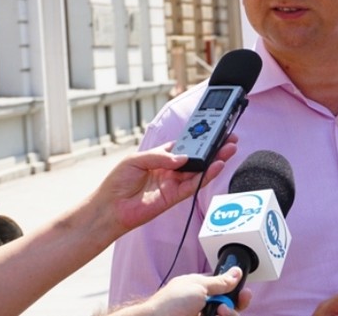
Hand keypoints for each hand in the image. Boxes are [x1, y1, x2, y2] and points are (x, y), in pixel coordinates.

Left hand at [93, 136, 237, 235]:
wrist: (109, 207)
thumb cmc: (117, 182)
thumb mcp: (136, 159)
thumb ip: (160, 156)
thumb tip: (183, 158)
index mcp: (161, 157)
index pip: (184, 146)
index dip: (197, 139)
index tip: (212, 130)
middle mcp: (170, 170)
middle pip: (196, 158)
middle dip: (213, 148)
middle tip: (228, 139)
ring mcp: (173, 183)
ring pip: (199, 170)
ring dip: (215, 160)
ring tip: (229, 150)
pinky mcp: (174, 196)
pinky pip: (194, 185)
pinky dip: (206, 176)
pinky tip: (217, 166)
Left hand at [109, 267, 250, 315]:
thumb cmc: (170, 303)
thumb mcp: (199, 286)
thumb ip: (221, 282)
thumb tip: (237, 271)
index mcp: (202, 289)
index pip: (226, 290)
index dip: (237, 292)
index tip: (244, 293)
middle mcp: (204, 304)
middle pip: (231, 306)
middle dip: (234, 306)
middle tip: (225, 309)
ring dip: (228, 314)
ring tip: (217, 314)